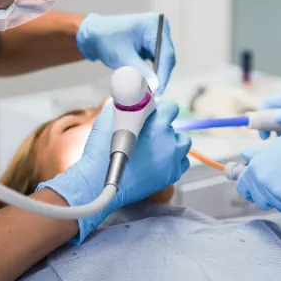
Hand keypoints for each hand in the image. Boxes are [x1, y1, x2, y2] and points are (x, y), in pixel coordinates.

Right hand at [39, 99, 190, 242]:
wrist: (98, 182)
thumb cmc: (101, 152)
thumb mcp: (108, 118)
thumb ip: (125, 104)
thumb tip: (131, 98)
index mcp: (156, 126)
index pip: (171, 108)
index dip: (160, 110)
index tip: (152, 114)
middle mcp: (168, 143)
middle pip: (175, 126)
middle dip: (163, 127)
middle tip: (148, 134)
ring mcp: (171, 161)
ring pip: (182, 143)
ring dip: (171, 142)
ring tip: (154, 147)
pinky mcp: (171, 175)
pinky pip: (182, 161)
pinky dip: (174, 159)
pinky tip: (158, 160)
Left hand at [76, 13, 174, 93]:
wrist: (93, 35)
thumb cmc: (106, 40)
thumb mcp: (123, 56)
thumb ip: (141, 72)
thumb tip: (156, 87)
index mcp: (154, 25)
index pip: (166, 52)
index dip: (163, 73)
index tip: (158, 91)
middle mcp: (159, 28)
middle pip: (166, 57)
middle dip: (160, 75)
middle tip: (154, 94)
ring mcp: (156, 35)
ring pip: (162, 60)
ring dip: (156, 75)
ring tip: (150, 91)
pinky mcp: (151, 44)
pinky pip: (156, 60)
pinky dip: (151, 71)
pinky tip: (146, 83)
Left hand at [236, 116, 280, 211]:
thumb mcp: (276, 146)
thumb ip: (257, 156)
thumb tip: (244, 156)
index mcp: (256, 168)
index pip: (243, 188)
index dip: (250, 187)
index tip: (256, 186)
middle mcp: (263, 183)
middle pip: (259, 200)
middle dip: (268, 194)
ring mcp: (279, 194)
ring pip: (277, 205)